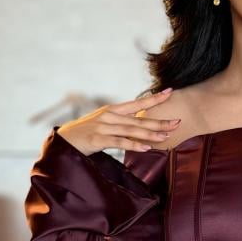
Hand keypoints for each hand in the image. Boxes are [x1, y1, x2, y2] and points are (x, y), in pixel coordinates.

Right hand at [56, 88, 181, 155]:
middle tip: (178, 122)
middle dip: (160, 121)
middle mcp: (110, 116)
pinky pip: (119, 142)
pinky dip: (134, 145)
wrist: (63, 141)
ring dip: (150, 134)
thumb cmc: (86, 133)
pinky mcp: (98, 139)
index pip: (137, 103)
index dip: (154, 99)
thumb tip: (140, 127)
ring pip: (132, 130)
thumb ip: (121, 124)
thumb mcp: (104, 124)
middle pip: (139, 119)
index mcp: (113, 110)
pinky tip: (146, 148)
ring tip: (166, 136)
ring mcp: (104, 127)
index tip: (170, 92)